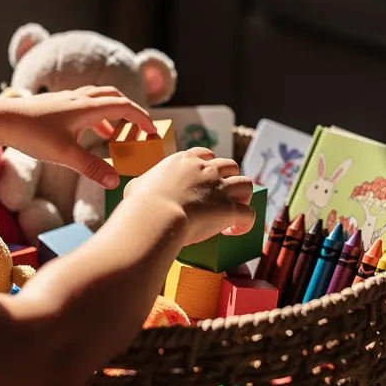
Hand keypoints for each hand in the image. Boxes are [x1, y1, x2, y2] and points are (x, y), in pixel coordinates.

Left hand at [0, 86, 155, 188]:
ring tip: (114, 136)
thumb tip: (115, 181)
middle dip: (130, 113)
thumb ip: (91, 168)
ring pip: (98, 100)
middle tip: (138, 130)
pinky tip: (88, 133)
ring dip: (112, 114)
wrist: (2, 120)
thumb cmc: (33, 134)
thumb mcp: (65, 155)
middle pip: (114, 97)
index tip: (153, 132)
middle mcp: (79, 100)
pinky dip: (95, 117)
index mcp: (87, 108)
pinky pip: (84, 106)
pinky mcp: (56, 106)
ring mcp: (67, 101)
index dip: (142, 119)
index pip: (124, 107)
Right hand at [124, 147, 256, 244]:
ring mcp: (219, 188)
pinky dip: (245, 223)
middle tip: (221, 196)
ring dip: (243, 197)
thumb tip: (139, 188)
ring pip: (246, 184)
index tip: (203, 181)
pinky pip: (248, 214)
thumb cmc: (140, 204)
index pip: (205, 154)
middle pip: (230, 165)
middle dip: (229, 179)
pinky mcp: (228, 209)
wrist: (154, 217)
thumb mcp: (137, 185)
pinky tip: (235, 231)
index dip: (208, 166)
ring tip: (234, 210)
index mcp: (184, 160)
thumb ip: (144, 183)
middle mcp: (205, 169)